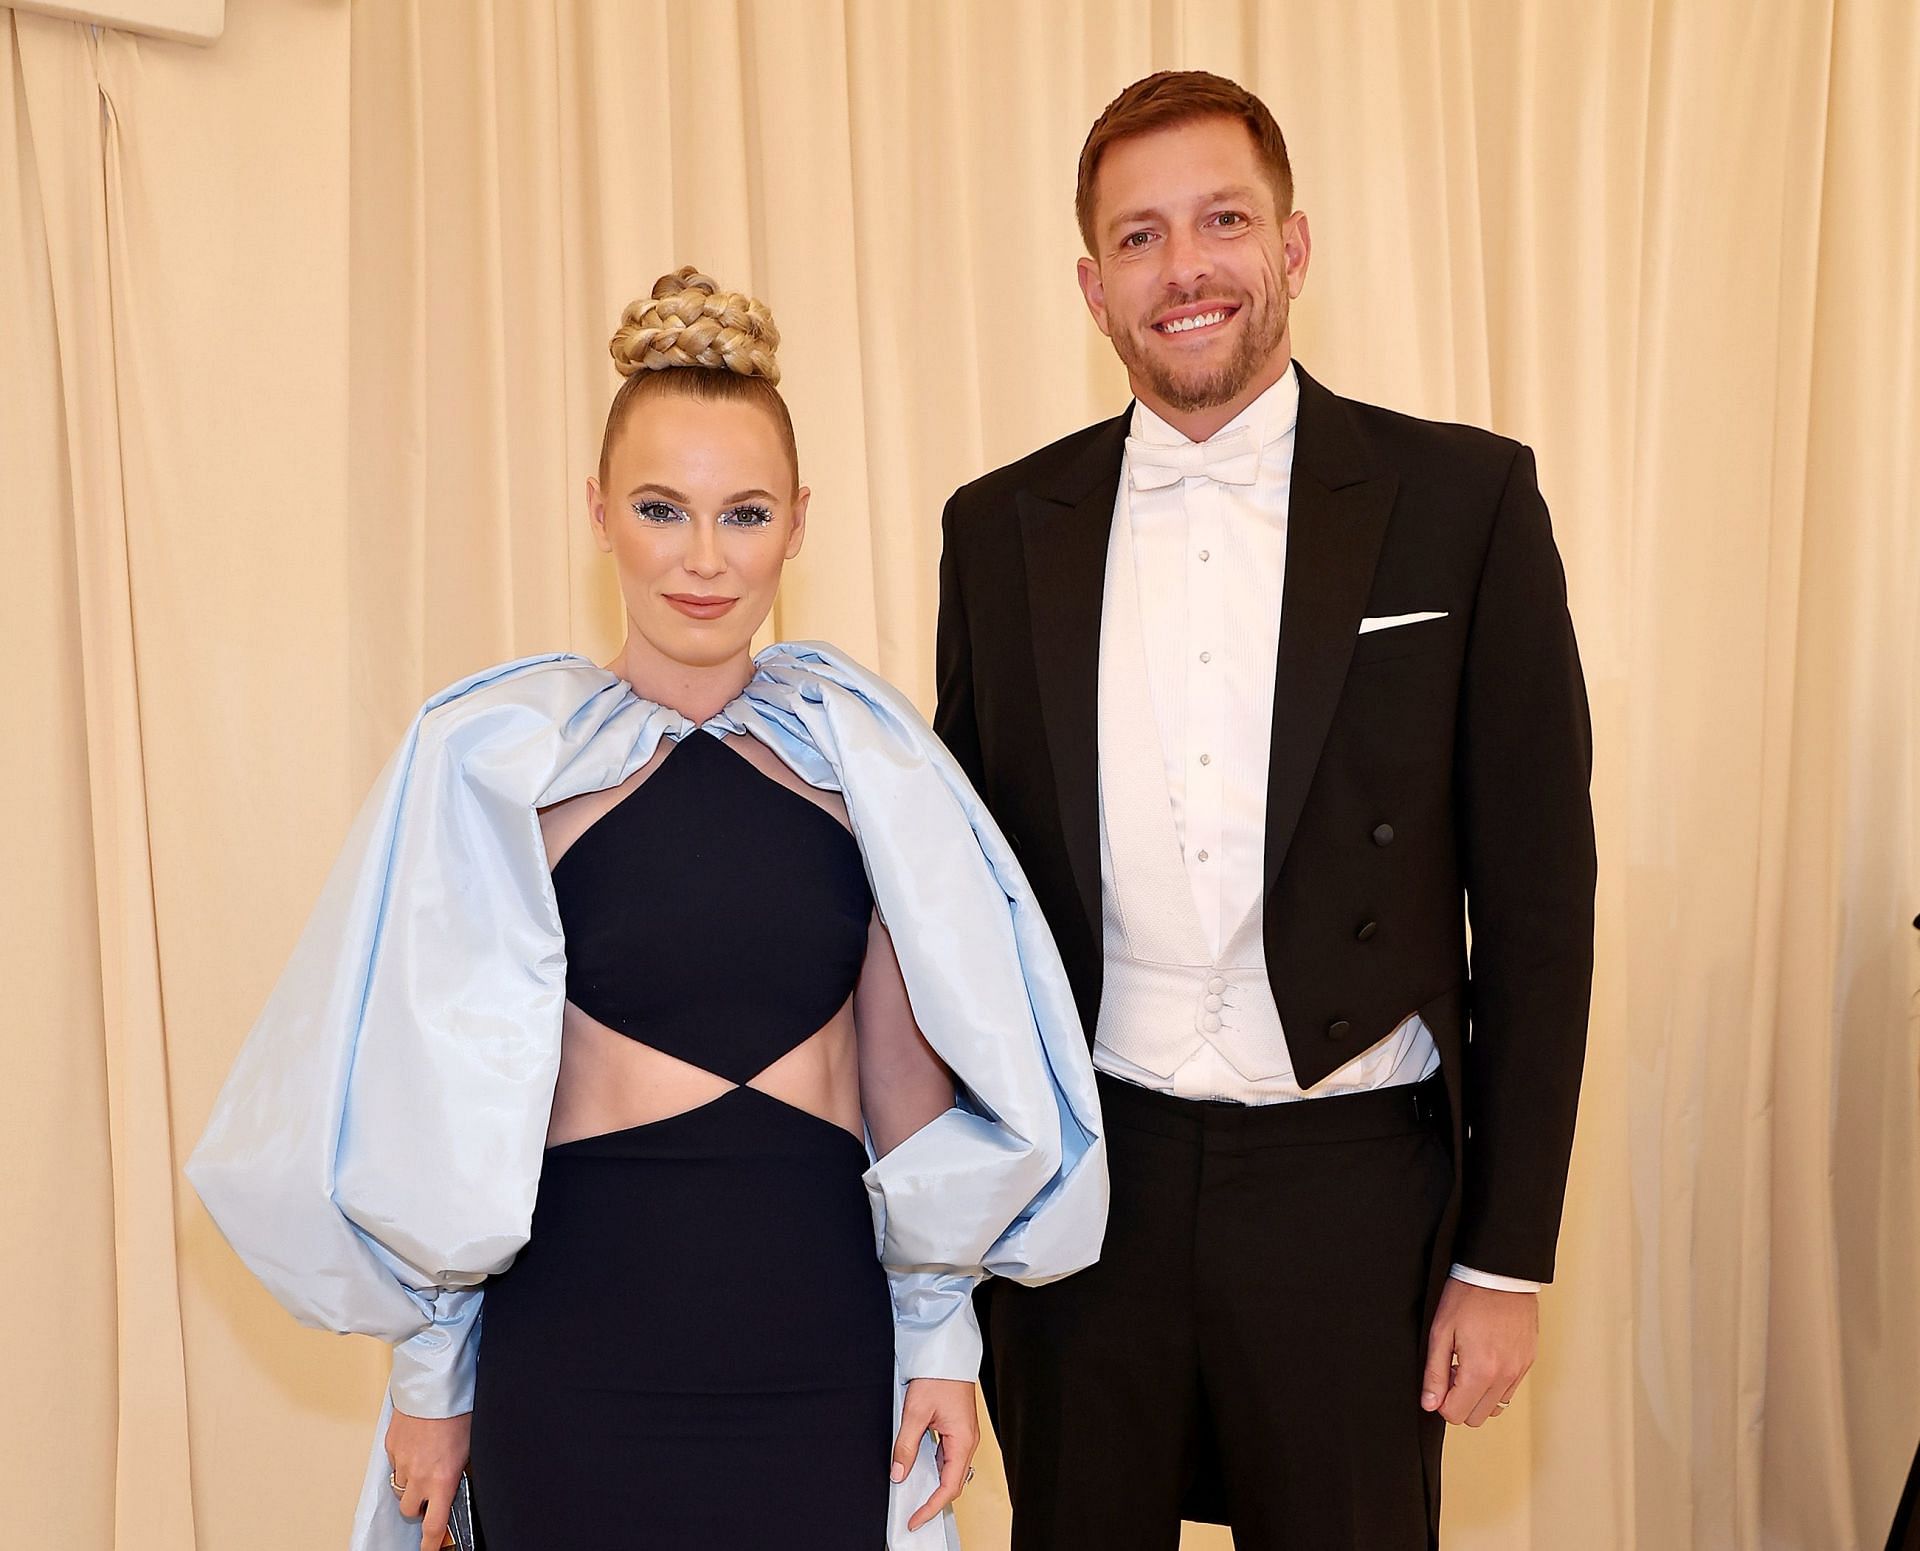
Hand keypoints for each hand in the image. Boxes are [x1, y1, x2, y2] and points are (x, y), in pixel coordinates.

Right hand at [385, 1406, 470, 1550]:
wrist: (435, 1386)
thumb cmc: (458, 1411)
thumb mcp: (469, 1446)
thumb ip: (457, 1471)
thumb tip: (455, 1482)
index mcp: (443, 1479)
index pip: (433, 1525)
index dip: (431, 1543)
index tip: (429, 1549)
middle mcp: (419, 1476)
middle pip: (410, 1509)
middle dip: (419, 1504)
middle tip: (429, 1490)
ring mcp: (402, 1462)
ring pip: (400, 1487)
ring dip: (410, 1482)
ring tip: (423, 1462)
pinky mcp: (391, 1447)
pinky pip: (394, 1464)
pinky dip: (403, 1461)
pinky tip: (416, 1445)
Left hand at [890, 1377, 979, 1531]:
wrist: (947, 1354)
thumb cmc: (938, 1377)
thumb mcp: (916, 1413)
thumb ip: (906, 1445)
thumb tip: (899, 1472)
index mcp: (962, 1441)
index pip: (949, 1487)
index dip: (931, 1507)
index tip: (916, 1519)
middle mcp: (967, 1442)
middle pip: (953, 1483)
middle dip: (934, 1502)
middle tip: (914, 1514)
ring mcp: (964, 1436)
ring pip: (951, 1471)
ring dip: (935, 1486)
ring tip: (915, 1497)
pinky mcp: (958, 1430)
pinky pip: (949, 1458)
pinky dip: (936, 1470)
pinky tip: (921, 1471)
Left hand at [1421, 1279, 1536, 1426]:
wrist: (1500, 1273)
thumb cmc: (1467, 1297)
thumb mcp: (1440, 1332)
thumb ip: (1435, 1373)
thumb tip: (1430, 1404)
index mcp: (1481, 1371)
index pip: (1456, 1414)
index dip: (1441, 1400)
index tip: (1440, 1378)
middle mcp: (1504, 1376)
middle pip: (1476, 1417)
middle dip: (1460, 1401)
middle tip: (1453, 1370)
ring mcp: (1520, 1371)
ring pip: (1495, 1408)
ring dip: (1478, 1395)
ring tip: (1469, 1364)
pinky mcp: (1528, 1362)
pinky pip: (1510, 1390)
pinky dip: (1495, 1384)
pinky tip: (1485, 1358)